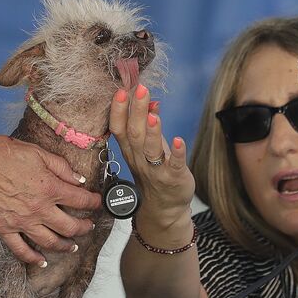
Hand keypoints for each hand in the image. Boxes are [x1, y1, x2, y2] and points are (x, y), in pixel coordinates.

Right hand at [0, 133, 100, 265]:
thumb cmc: (1, 153)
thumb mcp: (37, 153)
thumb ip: (61, 167)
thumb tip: (79, 179)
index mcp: (49, 188)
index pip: (80, 200)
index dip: (93, 202)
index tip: (97, 202)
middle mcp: (39, 209)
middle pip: (69, 226)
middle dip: (84, 227)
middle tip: (89, 226)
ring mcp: (21, 222)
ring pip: (50, 241)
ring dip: (65, 246)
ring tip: (73, 246)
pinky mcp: (4, 229)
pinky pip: (21, 249)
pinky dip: (32, 258)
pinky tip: (41, 261)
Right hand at [109, 86, 194, 226]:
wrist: (164, 207)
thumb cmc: (154, 172)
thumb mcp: (146, 147)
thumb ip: (147, 124)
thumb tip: (151, 101)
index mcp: (130, 150)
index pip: (119, 128)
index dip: (119, 110)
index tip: (122, 91)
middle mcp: (139, 159)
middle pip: (135, 134)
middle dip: (136, 111)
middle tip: (140, 89)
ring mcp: (155, 170)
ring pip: (150, 150)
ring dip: (152, 132)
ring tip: (154, 115)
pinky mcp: (173, 178)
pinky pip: (174, 165)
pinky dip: (176, 153)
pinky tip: (179, 140)